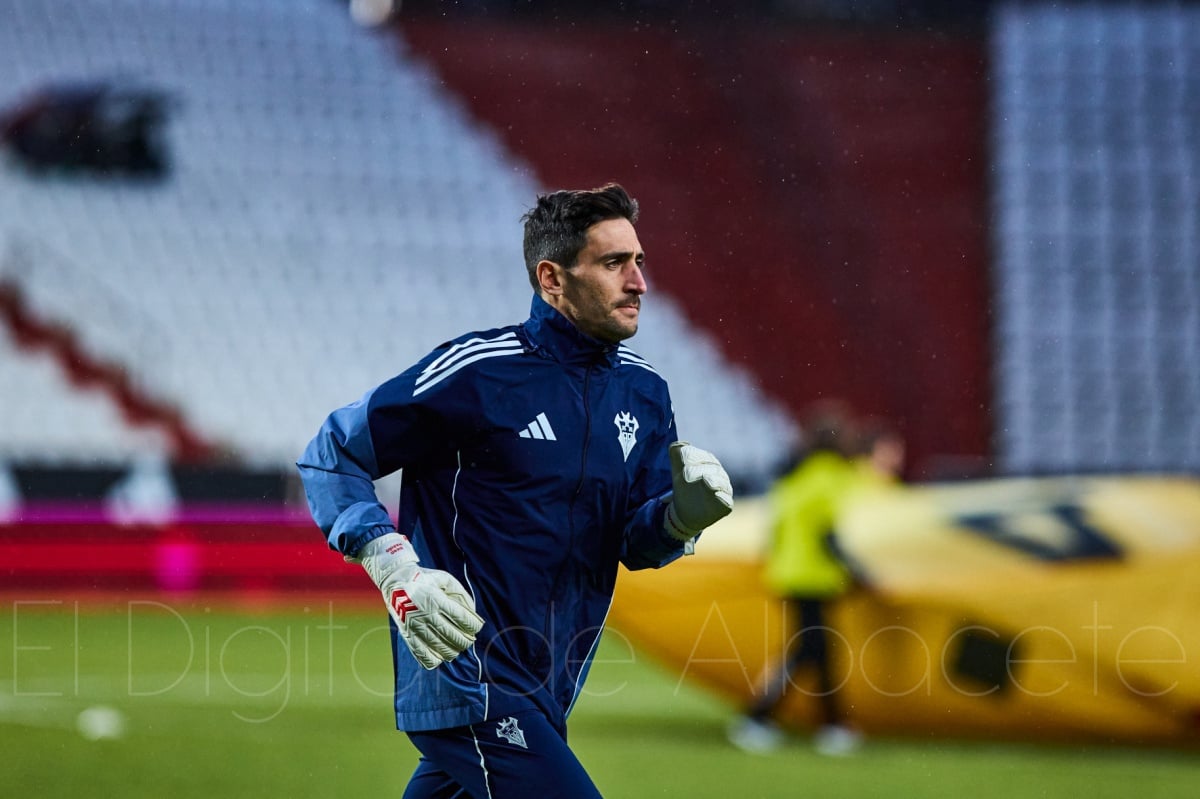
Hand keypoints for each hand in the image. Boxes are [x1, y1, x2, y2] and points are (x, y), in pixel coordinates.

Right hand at [348, 533, 483, 668]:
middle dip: (465, 640)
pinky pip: (420, 652)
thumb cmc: (425, 579)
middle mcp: (425, 614)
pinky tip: (441, 658)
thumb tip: (472, 612)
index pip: (461, 617)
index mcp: (436, 599)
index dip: (473, 625)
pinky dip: (433, 659)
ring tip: (458, 649)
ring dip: (452, 651)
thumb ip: (460, 594)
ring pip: (438, 646)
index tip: (477, 627)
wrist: (394, 581)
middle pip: (451, 634)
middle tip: (469, 640)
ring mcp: (415, 626)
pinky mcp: (406, 634)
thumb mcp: (444, 579)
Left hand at [664, 441, 733, 540]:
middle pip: (712, 468)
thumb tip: (682, 444)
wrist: (685, 511)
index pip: (703, 456)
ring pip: (721, 482)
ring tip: (705, 480)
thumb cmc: (684, 487)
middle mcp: (719, 474)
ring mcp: (724, 490)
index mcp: (708, 462)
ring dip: (712, 481)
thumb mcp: (677, 470)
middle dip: (698, 470)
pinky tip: (717, 494)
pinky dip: (722, 497)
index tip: (682, 461)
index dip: (692, 457)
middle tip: (685, 474)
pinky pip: (726, 500)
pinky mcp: (725, 505)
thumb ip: (677, 454)